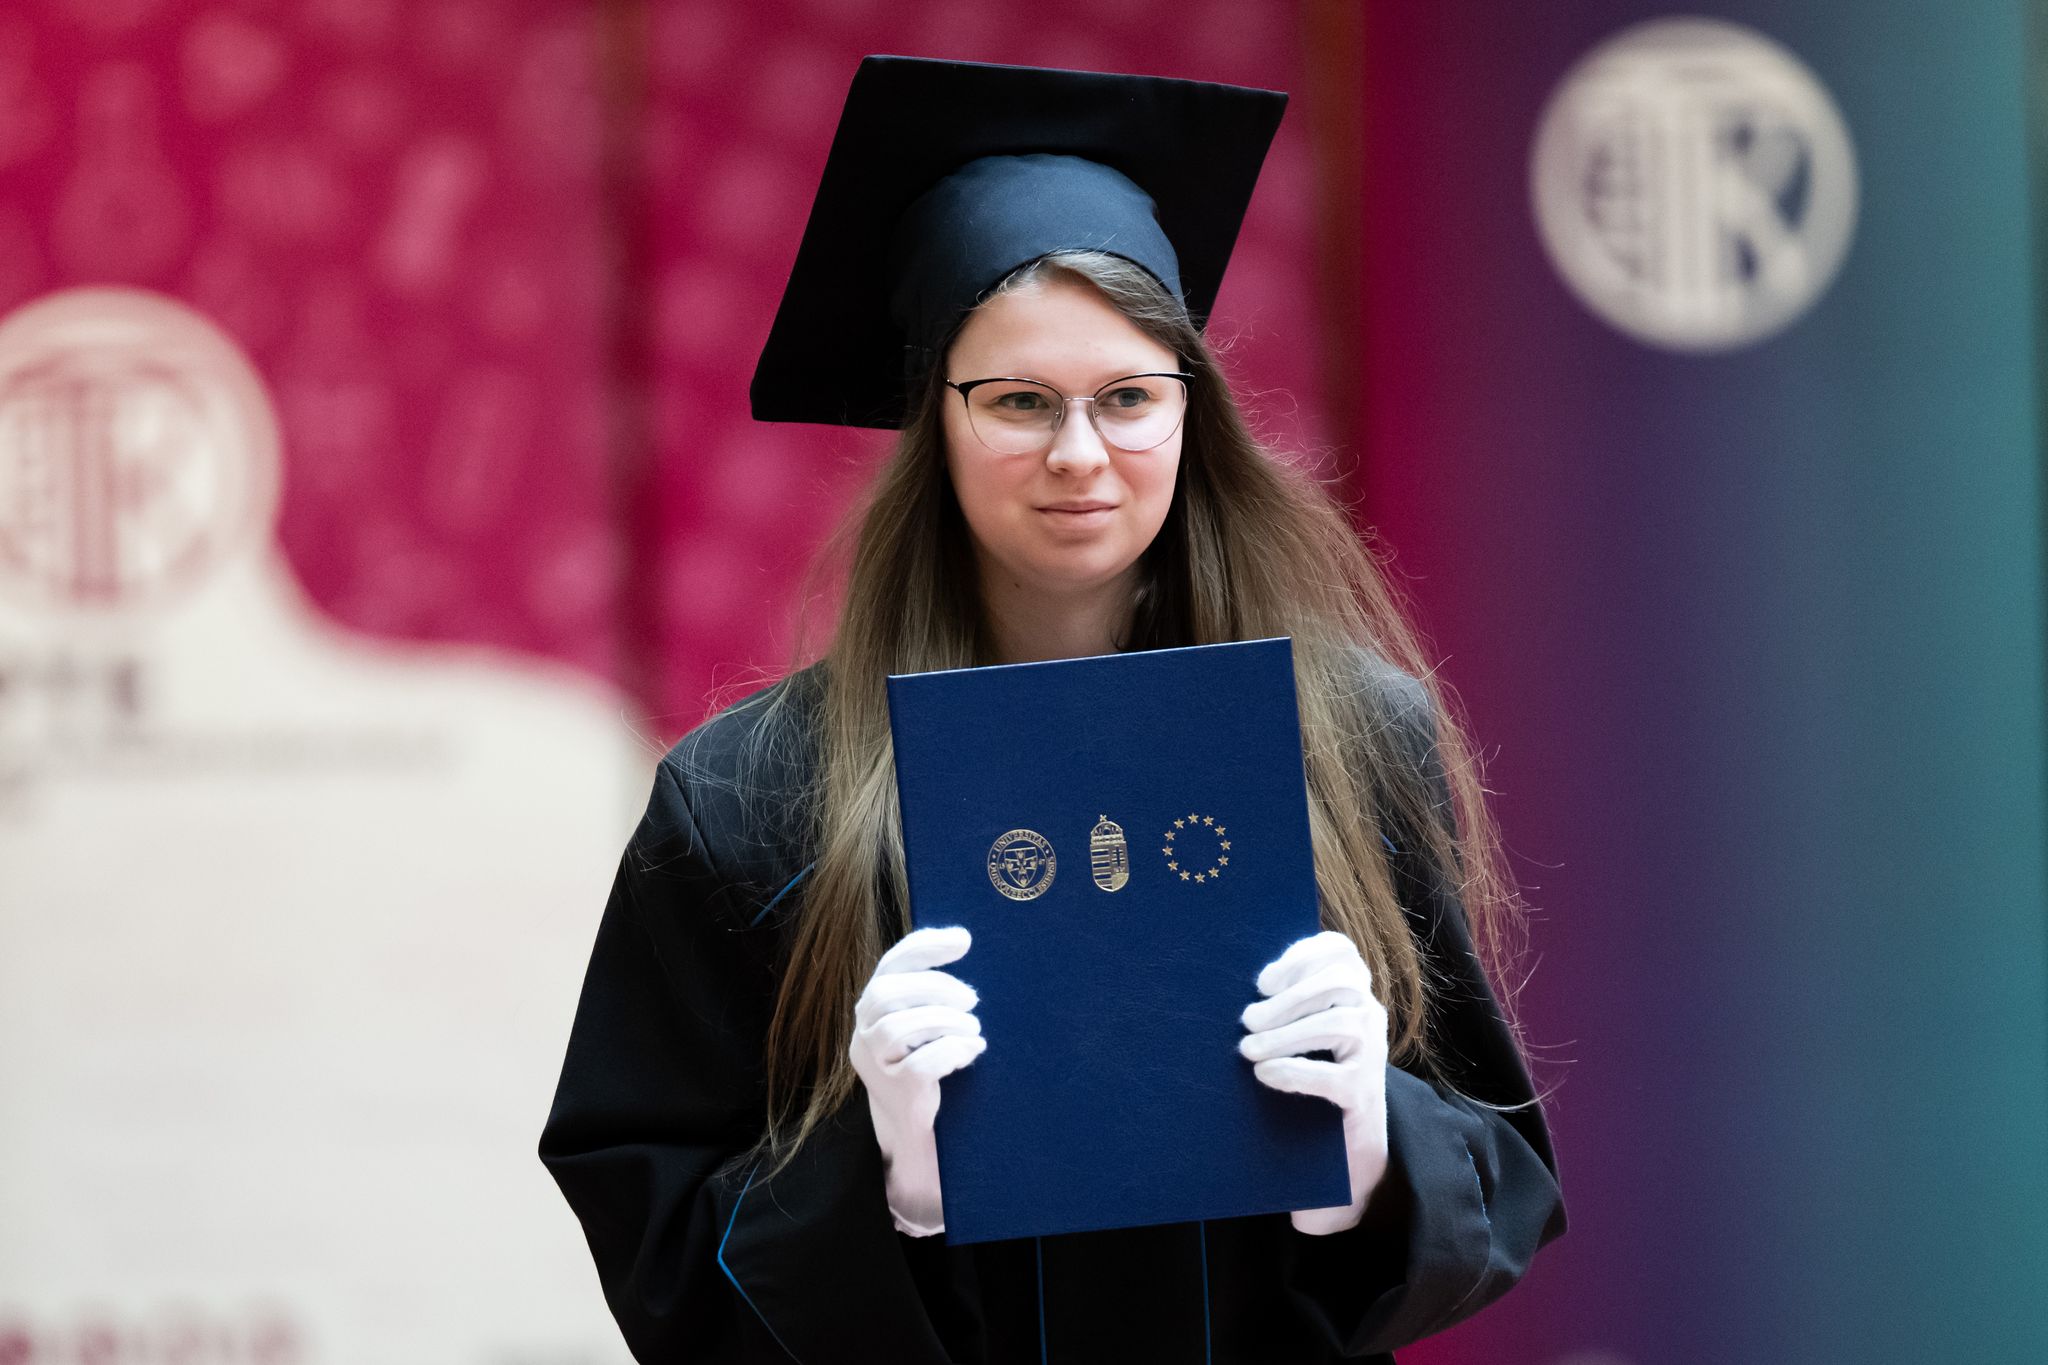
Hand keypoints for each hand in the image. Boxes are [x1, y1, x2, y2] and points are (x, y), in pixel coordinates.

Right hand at [848, 925, 984, 1236]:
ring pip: (899, 1028)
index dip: (925, 948)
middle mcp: (864, 1032)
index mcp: (872, 1006)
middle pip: (887, 992)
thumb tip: (961, 937)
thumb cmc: (922, 1058)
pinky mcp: (896, 1091)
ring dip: (945, 1021)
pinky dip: (952, 1051)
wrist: (909, 1122)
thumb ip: (930, 988)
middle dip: (935, 987)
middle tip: (973, 998)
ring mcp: (875, 1064)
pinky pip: (919, 1065)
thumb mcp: (921, 1019)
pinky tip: (972, 1051)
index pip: (890, 964)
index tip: (963, 941)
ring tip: (974, 1028)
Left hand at [1240, 929, 1390, 1234]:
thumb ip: (1278, 1004)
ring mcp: (1372, 1052)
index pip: (1341, 951)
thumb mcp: (1298, 1029)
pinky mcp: (1364, 1092)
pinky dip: (1295, 1071)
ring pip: (1339, 1025)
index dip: (1303, 956)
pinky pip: (1334, 1075)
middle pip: (1338, 983)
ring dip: (1286, 1034)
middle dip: (1288, 998)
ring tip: (1248, 1049)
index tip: (1264, 980)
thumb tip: (1232, 993)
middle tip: (1247, 1019)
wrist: (1346, 1142)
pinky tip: (1265, 1074)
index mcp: (1351, 990)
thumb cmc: (1309, 1073)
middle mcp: (1369, 1013)